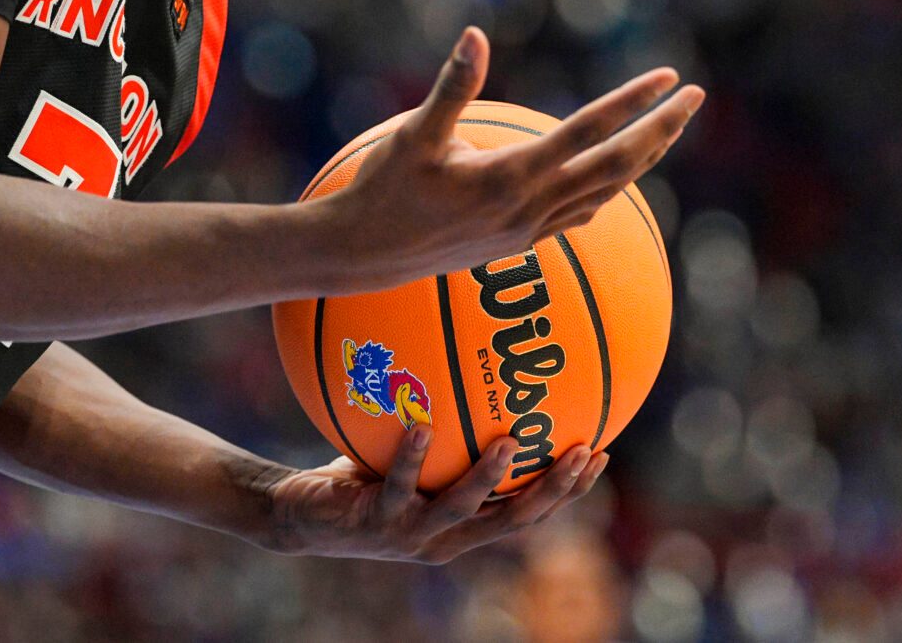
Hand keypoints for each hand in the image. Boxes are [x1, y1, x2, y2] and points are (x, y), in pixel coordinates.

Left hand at [260, 425, 608, 563]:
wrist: (300, 516)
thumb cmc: (361, 476)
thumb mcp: (409, 452)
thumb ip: (443, 424)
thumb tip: (475, 361)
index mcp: (463, 526)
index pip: (529, 511)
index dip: (568, 489)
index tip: (601, 451)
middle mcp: (445, 539)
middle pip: (513, 521)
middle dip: (552, 489)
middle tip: (581, 451)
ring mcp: (411, 535)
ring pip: (460, 509)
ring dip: (489, 476)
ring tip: (509, 441)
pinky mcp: (375, 524)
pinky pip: (396, 487)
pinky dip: (411, 457)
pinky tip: (422, 425)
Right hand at [308, 28, 702, 294]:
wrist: (363, 257)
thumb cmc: (381, 189)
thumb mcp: (412, 135)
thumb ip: (452, 86)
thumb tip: (476, 36)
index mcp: (507, 176)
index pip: (587, 132)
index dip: (631, 102)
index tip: (668, 77)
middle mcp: (528, 207)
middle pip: (617, 166)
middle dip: (662, 130)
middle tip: (694, 97)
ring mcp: (527, 230)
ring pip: (606, 192)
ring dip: (644, 158)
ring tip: (669, 127)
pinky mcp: (518, 243)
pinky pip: (582, 214)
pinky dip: (610, 189)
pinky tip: (616, 175)